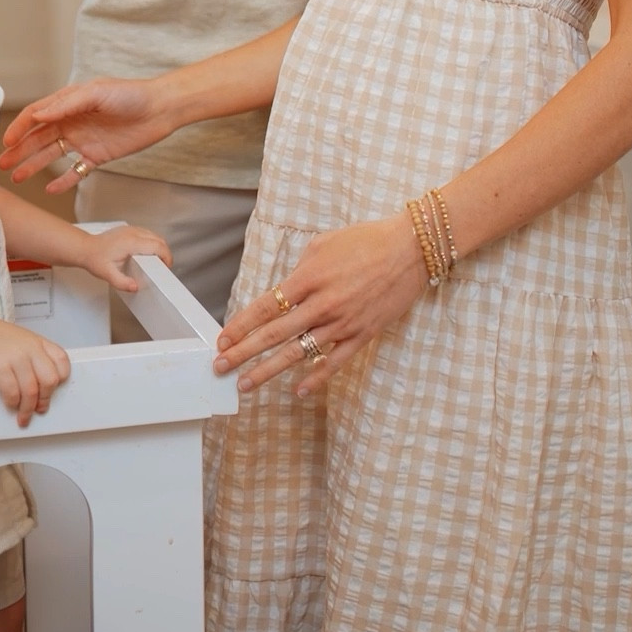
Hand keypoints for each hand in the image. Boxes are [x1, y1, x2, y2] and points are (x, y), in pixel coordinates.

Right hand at [0, 76, 174, 192]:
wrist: (160, 109)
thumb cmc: (130, 94)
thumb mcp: (96, 93)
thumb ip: (65, 105)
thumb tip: (36, 115)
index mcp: (68, 103)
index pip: (36, 116)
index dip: (19, 128)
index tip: (6, 141)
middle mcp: (72, 121)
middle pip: (39, 138)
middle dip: (20, 151)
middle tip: (2, 164)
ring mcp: (83, 140)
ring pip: (52, 155)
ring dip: (34, 166)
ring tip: (18, 178)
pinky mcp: (97, 155)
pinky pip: (76, 171)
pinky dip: (63, 181)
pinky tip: (50, 190)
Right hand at [0, 314, 70, 426]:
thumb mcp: (18, 340)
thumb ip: (32, 356)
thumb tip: (40, 383)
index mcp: (37, 342)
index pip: (62, 361)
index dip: (61, 379)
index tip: (53, 390)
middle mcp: (30, 348)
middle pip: (50, 380)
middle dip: (45, 399)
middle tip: (39, 408)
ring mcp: (16, 357)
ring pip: (32, 391)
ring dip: (28, 409)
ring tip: (23, 416)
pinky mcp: (0, 367)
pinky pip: (12, 392)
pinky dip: (12, 403)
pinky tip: (10, 405)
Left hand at [78, 222, 171, 291]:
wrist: (85, 248)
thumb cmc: (95, 259)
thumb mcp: (107, 275)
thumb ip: (122, 283)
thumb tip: (135, 287)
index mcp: (131, 242)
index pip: (157, 246)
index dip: (166, 256)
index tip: (166, 266)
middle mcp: (133, 233)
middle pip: (159, 239)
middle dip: (165, 253)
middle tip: (163, 267)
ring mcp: (131, 229)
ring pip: (154, 235)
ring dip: (159, 247)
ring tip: (156, 261)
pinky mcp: (129, 229)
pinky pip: (147, 234)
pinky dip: (152, 243)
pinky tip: (147, 253)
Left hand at [215, 212, 426, 396]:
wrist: (411, 249)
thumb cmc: (366, 241)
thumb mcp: (323, 244)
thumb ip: (299, 271)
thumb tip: (282, 292)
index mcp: (309, 278)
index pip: (265, 306)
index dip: (241, 326)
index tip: (223, 339)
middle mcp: (322, 304)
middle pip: (274, 334)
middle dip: (243, 353)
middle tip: (220, 367)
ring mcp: (343, 323)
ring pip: (298, 353)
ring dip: (268, 371)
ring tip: (246, 384)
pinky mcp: (363, 335)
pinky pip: (335, 362)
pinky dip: (316, 378)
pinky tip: (298, 391)